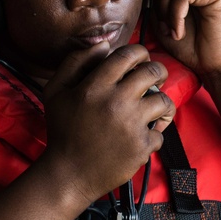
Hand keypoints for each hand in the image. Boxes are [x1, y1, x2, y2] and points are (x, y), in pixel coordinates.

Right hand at [39, 41, 174, 201]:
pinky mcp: (142, 146)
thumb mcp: (55, 91)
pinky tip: (140, 137)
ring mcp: (132, 125)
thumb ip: (75, 62)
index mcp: (95, 86)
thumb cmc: (62, 130)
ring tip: (155, 109)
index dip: (139, 53)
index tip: (139, 60)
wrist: (68, 174)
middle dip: (157, 71)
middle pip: (154, 72)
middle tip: (154, 79)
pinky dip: (153, 135)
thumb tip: (103, 44)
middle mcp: (116, 102)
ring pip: (165, 101)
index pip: (129, 55)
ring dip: (162, 103)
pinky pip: (160, 133)